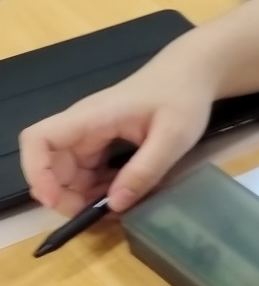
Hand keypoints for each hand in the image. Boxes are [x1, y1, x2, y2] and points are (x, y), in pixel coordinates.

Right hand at [19, 63, 216, 215]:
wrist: (193, 71)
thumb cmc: (184, 97)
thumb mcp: (173, 136)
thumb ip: (144, 170)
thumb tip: (115, 205)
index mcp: (92, 117)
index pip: (38, 140)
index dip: (37, 173)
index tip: (56, 201)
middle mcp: (84, 124)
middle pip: (52, 164)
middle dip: (66, 194)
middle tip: (99, 215)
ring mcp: (92, 131)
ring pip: (70, 169)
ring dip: (84, 193)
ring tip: (118, 207)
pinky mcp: (104, 137)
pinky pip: (88, 167)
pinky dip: (99, 185)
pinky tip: (124, 193)